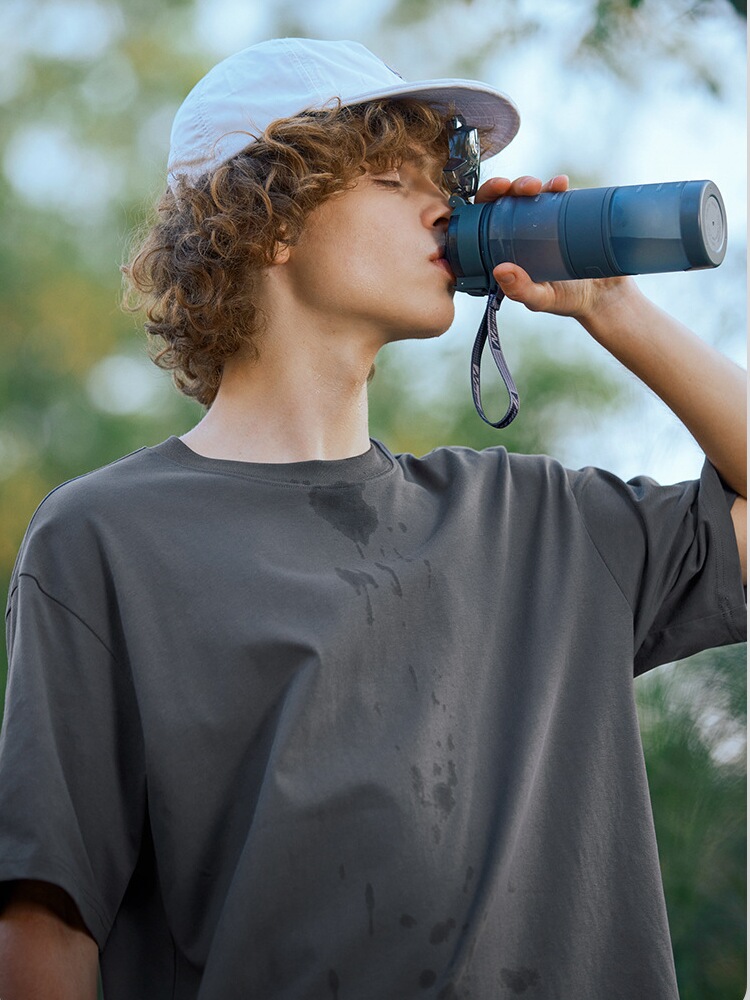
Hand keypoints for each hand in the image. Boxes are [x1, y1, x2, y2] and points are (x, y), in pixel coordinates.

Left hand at [473, 174, 632, 319]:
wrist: (605, 295)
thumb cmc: (566, 300)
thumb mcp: (540, 298)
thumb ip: (520, 290)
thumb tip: (500, 269)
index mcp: (506, 250)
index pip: (487, 218)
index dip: (488, 197)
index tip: (499, 190)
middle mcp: (521, 232)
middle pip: (508, 200)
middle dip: (514, 186)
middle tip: (529, 188)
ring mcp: (544, 222)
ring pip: (532, 193)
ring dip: (535, 183)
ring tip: (550, 187)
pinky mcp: (567, 215)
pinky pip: (558, 195)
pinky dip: (557, 185)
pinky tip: (561, 184)